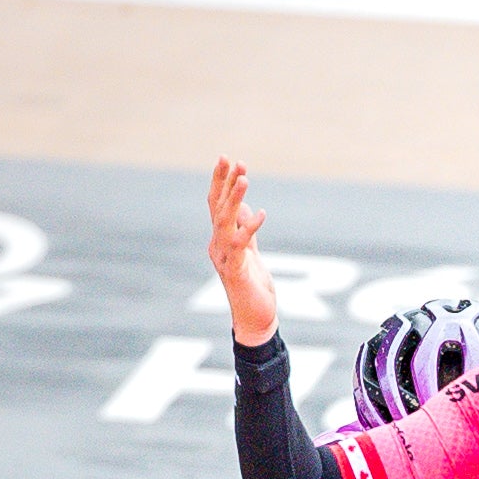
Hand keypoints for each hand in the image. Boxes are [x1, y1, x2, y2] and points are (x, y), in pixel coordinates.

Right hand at [207, 159, 279, 344]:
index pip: (218, 205)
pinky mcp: (235, 270)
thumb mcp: (251, 253)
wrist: (254, 320)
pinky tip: (262, 213)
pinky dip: (250, 227)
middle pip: (217, 208)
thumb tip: (246, 208)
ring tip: (244, 177)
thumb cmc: (253, 288)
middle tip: (229, 158)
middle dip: (223, 182)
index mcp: (221, 240)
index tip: (229, 159)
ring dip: (234, 199)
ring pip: (225, 222)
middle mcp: (218, 246)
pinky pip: (241, 244)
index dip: (222, 182)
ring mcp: (224, 258)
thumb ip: (246, 231)